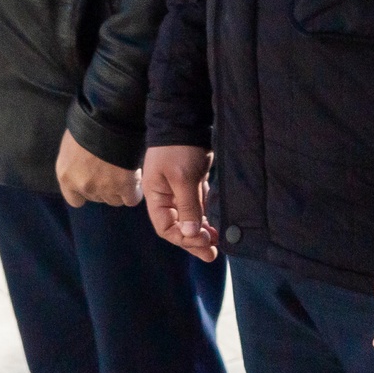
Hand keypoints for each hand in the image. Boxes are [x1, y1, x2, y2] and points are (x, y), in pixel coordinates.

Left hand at [56, 131, 142, 208]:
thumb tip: (82, 164)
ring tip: (124, 174)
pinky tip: (135, 181)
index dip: (85, 193)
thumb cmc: (87, 124)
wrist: (108, 119)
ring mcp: (104, 189)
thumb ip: (74, 162)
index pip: (75, 199)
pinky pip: (132, 199)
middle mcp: (83, 186)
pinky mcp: (125, 188)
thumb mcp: (71, 144)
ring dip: (120, 191)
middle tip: (111, 172)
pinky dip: (135, 192)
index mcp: (66, 176)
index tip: (93, 182)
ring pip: (115, 201)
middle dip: (103, 188)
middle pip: (97, 198)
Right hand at [143, 144, 218, 260]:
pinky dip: (206, 219)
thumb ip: (187, 206)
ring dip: (202, 233)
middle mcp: (166, 197)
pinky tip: (216, 228)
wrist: (186, 119)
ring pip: (190, 219)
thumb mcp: (182, 177)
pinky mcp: (193, 184)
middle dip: (194, 241)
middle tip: (212, 253)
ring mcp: (180, 191)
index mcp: (156, 197)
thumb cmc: (179, 148)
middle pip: (178, 227)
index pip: (165, 228)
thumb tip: (191, 234)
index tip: (203, 241)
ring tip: (217, 244)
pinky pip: (198, 208)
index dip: (183, 238)